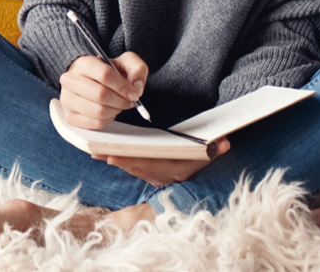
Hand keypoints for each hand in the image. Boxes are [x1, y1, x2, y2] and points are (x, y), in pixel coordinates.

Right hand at [58, 52, 148, 129]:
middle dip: (121, 101)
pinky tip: (109, 112)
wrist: (89, 81)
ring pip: (98, 111)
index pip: (104, 74)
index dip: (123, 86)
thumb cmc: (108, 73)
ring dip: (115, 111)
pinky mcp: (69, 116)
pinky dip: (108, 120)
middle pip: (101, 94)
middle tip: (129, 101)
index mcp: (83, 63)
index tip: (134, 93)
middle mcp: (70, 80)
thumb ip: (137, 68)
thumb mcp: (125, 63)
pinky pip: (95, 123)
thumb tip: (137, 87)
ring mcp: (67, 99)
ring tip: (119, 105)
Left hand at [96, 138, 230, 185]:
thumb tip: (224, 142)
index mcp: (177, 170)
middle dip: (117, 160)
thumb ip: (217, 148)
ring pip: (133, 169)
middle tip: (97, 153)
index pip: (151, 166)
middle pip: (137, 168)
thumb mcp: (212, 155)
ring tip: (95, 152)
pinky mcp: (152, 175)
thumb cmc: (206, 159)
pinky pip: (133, 169)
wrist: (205, 178)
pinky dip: (120, 162)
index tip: (114, 157)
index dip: (132, 162)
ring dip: (115, 161)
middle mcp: (165, 176)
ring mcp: (158, 177)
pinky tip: (104, 155)